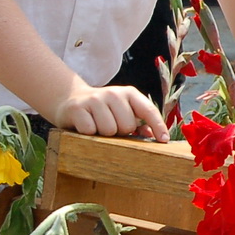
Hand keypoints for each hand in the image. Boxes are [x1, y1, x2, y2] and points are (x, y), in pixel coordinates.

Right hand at [54, 84, 168, 140]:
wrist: (70, 99)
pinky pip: (90, 131)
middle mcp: (113, 93)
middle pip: (127, 126)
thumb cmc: (104, 111)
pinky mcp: (77, 108)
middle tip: (112, 128)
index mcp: (129, 93)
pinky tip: (85, 128)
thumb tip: (155, 137)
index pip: (148, 110)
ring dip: (104, 135)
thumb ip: (140, 123)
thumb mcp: (123, 112)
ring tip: (98, 127)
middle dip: (121, 133)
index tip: (163, 141)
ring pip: (109, 130)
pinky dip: (88, 134)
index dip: (158, 126)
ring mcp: (94, 99)